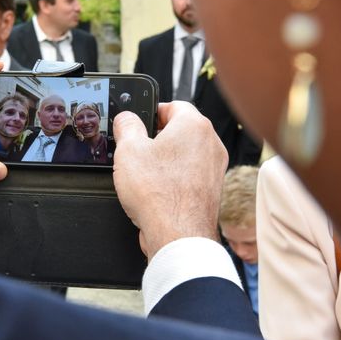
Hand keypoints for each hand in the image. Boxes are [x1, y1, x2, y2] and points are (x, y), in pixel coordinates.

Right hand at [112, 102, 227, 258]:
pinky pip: (189, 174)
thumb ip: (126, 126)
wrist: (177, 234)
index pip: (173, 105)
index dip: (151, 111)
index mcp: (194, 125)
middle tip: (136, 149)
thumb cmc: (159, 194)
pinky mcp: (211, 189)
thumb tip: (126, 119)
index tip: (138, 122)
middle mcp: (210, 143)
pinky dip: (174, 178)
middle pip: (180, 130)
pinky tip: (156, 190)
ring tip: (144, 173)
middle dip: (157, 137)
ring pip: (185, 153)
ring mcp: (214, 168)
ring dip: (165, 159)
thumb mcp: (128, 150)